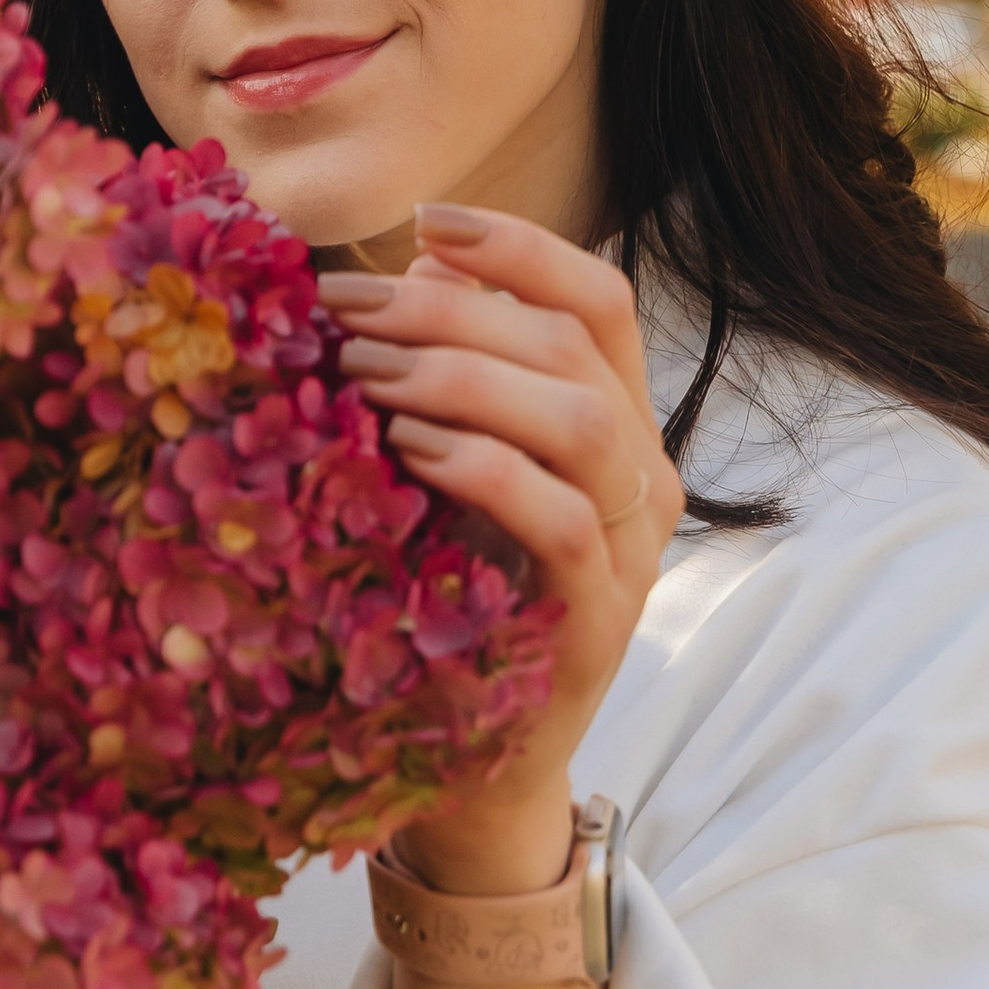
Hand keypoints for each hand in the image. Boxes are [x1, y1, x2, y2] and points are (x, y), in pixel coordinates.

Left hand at [316, 205, 682, 894]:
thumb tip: (407, 265)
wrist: (471, 767)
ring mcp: (631, 553)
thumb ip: (448, 375)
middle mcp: (643, 478)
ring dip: (463, 377)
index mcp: (615, 424)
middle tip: (345, 314)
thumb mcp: (448, 472)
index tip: (425, 221)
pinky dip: (484, 467)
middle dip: (451, 310)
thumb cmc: (449, 600)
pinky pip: (560, 520)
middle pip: (572, 348)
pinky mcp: (598, 624)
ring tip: (368, 376)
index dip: (519, 248)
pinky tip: (411, 449)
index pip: (598, 300)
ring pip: (581, 420)